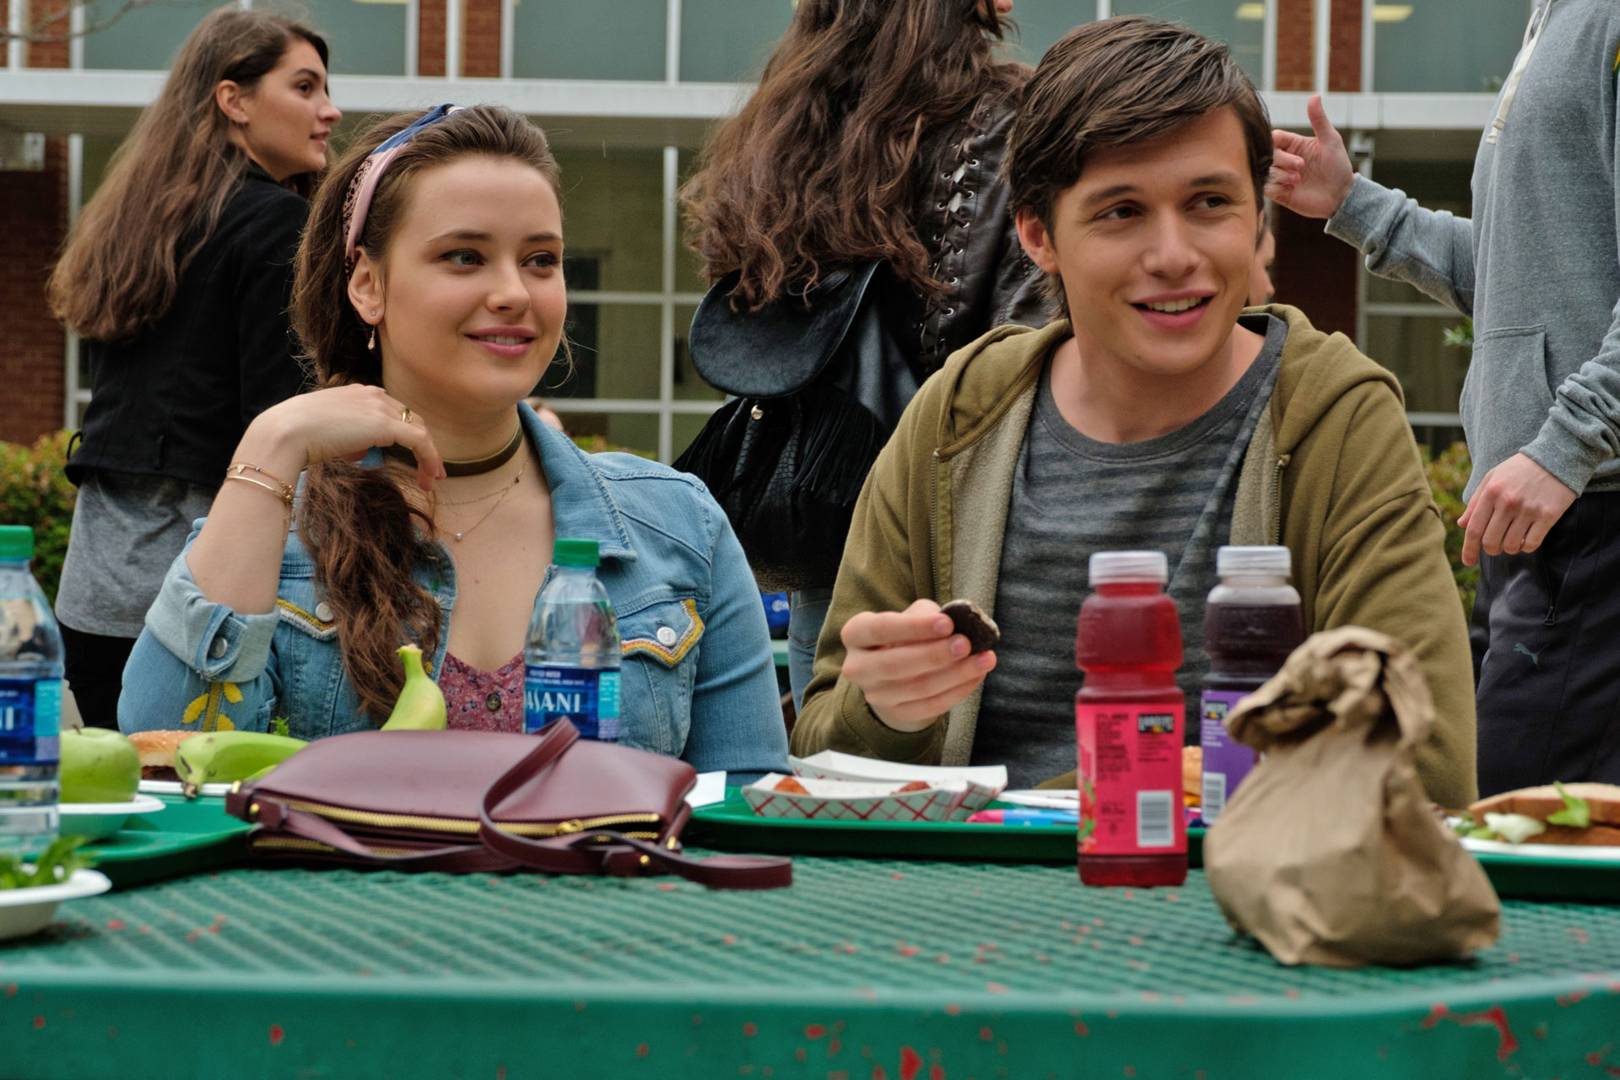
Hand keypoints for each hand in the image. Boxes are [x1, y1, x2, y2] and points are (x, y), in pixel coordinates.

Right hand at [243, 384, 445, 490]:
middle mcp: (373, 395)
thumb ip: (346, 437)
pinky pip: (420, 441)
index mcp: (358, 392)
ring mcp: (380, 408)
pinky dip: (430, 458)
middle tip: (429, 471)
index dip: (406, 433)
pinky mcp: (386, 425)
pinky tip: (430, 477)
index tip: (411, 455)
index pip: (392, 411)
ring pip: (419, 430)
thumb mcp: (325, 431)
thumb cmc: (295, 436)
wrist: (285, 432)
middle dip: (423, 445)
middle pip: (410, 419)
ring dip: (429, 457)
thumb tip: (357, 451)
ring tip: (430, 480)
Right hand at [840, 599, 996, 732]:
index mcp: (855, 634)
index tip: (947, 623)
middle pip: (895, 664)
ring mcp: (876, 695)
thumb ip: (928, 615)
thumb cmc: (906, 635)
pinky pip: (931, 705)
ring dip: (955, 674)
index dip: (913, 627)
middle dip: (935, 655)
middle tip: (966, 644)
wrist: (896, 673)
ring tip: (984, 659)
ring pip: (918, 688)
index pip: (880, 629)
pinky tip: (977, 675)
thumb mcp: (911, 616)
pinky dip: (958, 690)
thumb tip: (958, 622)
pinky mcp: (897, 714)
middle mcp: (857, 667)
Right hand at [1266, 94, 1355, 219]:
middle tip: (1300, 167)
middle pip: (1266, 154)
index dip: (1277, 144)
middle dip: (1282, 160)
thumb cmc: (1338, 166)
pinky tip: (1290, 190)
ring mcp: (1280, 176)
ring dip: (1279, 175)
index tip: (1294, 152)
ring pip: (1264, 171)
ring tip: (1297, 180)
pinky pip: (1266, 188)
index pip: (1273, 138)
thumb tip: (1314, 95)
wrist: (1341, 196)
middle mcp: (1284, 159)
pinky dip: (1276, 188)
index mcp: (1293, 144)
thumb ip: (1319, 120)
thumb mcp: (1331, 140)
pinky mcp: (1279, 193)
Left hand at [1456, 453, 1576, 565]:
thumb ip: (1476, 502)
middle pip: (1491, 542)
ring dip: (1509, 549)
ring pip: (1511, 546)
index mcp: (1491, 492)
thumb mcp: (1492, 478)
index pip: (1474, 529)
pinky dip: (1527, 547)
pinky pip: (1532, 543)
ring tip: (1512, 540)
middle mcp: (1508, 502)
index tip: (1468, 562)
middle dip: (1490, 550)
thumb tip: (1462, 525)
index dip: (1469, 549)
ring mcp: (1529, 509)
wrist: (1557, 457)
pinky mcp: (1548, 515)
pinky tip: (1527, 540)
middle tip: (1495, 547)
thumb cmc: (1520, 469)